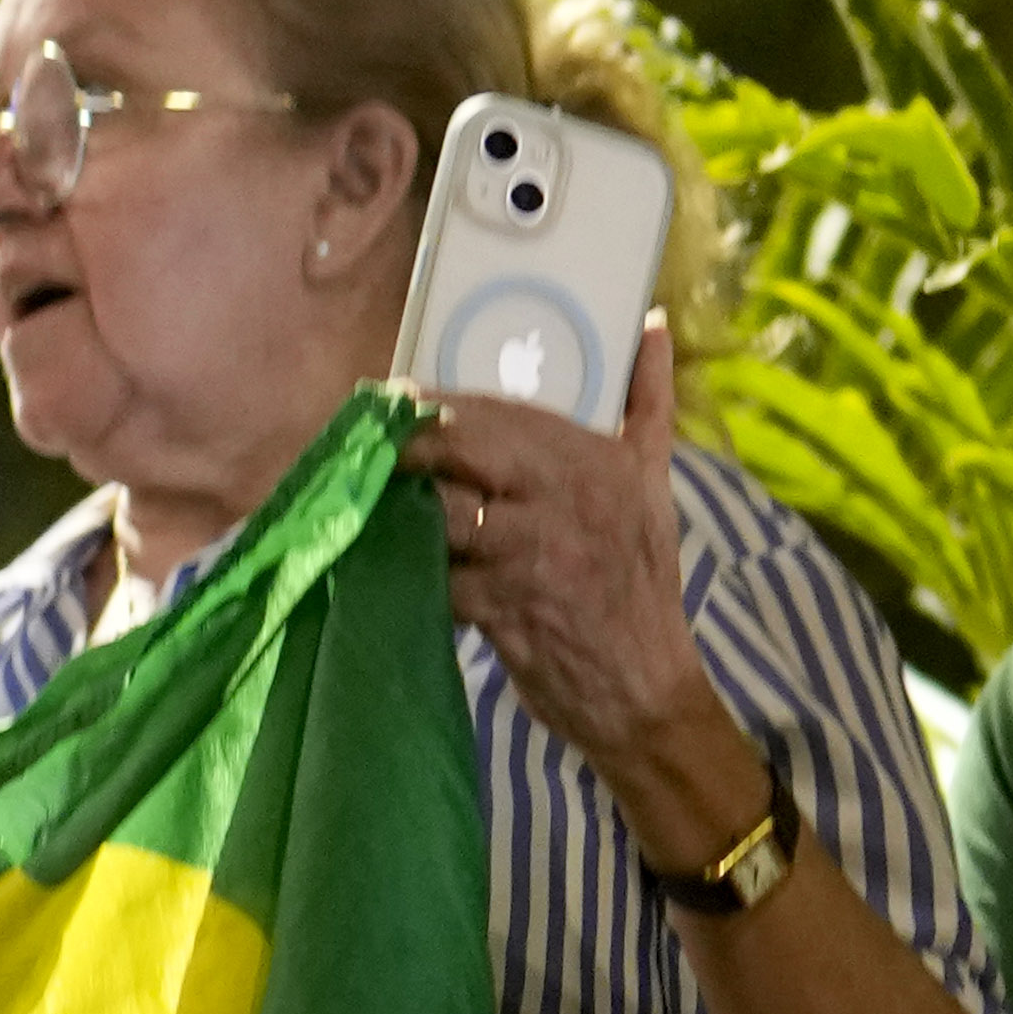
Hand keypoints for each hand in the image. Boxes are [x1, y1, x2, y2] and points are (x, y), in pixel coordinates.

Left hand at [408, 320, 763, 864]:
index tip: (392, 399)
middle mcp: (564, 497)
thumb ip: (647, 403)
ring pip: (440, 513)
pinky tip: (376, 566)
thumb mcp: (655, 483)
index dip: (437, 404)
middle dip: (404, 444)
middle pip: (462, 449)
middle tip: (361, 445)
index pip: (499, 414)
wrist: (647, 691)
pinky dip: (401, 572)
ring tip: (357, 503)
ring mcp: (531, 554)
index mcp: (594, 460)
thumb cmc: (643, 585)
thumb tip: (652, 322)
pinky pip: (436, 578)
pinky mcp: (503, 609)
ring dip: (393, 509)